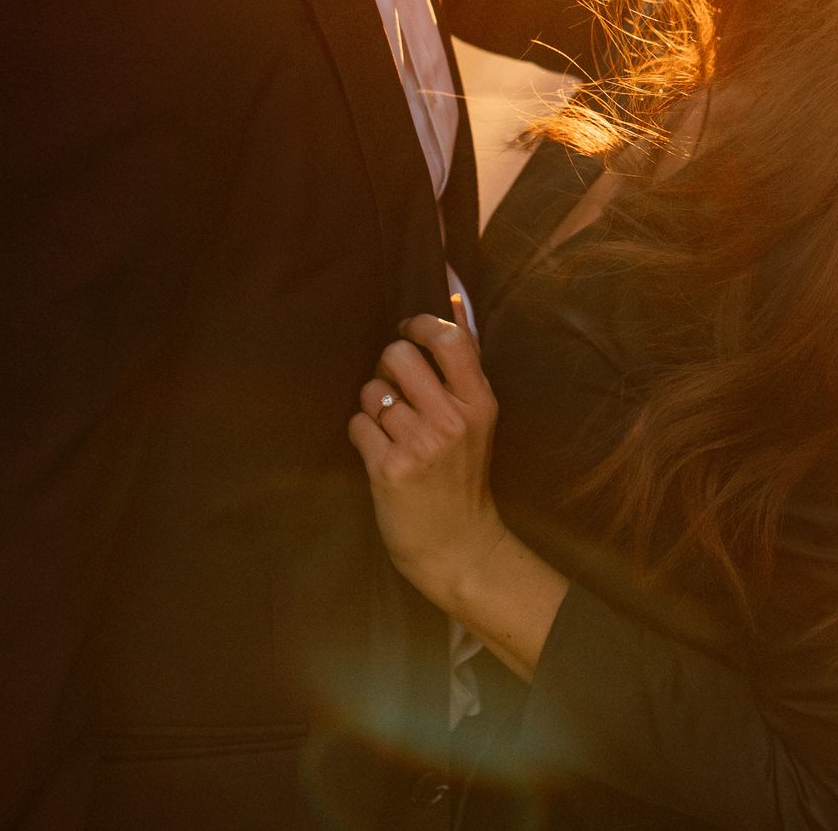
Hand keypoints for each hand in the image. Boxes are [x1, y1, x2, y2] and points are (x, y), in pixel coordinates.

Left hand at [348, 316, 507, 610]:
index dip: (420, 323)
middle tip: (396, 384)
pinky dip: (362, 433)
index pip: (448, 337)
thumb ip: (465, 355)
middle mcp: (453, 422)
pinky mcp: (389, 470)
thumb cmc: (463, 471)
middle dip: (388, 363)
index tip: (409, 331)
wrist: (456, 543)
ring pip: (373, 391)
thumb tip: (452, 293)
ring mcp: (420, 446)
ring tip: (391, 426)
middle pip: (399, 355)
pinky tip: (380, 450)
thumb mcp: (478, 414)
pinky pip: (357, 424)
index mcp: (480, 403)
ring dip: (374, 403)